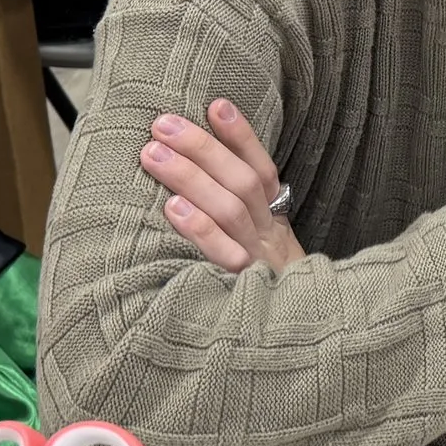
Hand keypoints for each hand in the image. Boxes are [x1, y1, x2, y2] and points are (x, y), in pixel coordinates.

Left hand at [141, 100, 303, 272]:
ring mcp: (257, 262)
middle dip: (202, 149)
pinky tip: (172, 209)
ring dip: (190, 177)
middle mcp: (269, 237)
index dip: (241, 137)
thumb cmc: (262, 289)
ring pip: (230, 209)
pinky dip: (199, 229)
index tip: (215, 104)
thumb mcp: (263, 249)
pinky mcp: (241, 289)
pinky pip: (222, 254)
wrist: (292, 341)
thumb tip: (193, 174)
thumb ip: (238, 217)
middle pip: (241, 183)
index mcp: (274, 223)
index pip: (262, 170)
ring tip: (152, 154)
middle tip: (162, 124)